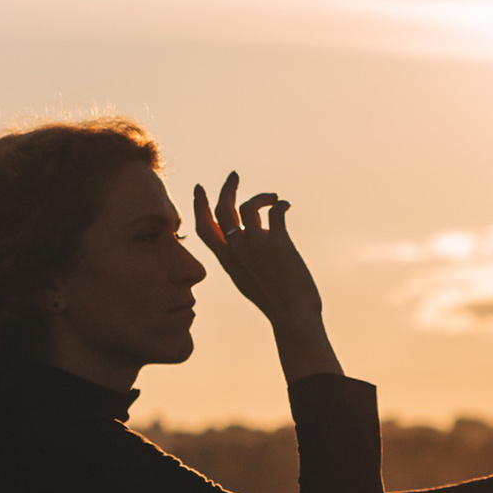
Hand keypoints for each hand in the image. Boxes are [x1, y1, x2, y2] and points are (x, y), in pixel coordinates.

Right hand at [190, 171, 335, 365]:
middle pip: (223, 209)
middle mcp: (237, 250)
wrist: (292, 316)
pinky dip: (280, 204)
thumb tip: (261, 231)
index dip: (199, 206)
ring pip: (249, 205)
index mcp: (227, 260)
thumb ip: (246, 256)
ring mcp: (256, 245)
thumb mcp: (249, 279)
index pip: (203, 228)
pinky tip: (285, 206)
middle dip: (227, 188)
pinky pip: (276, 211)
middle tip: (234, 175)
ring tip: (274, 199)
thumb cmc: (275, 301)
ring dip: (262, 197)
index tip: (200, 188)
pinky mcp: (278, 243)